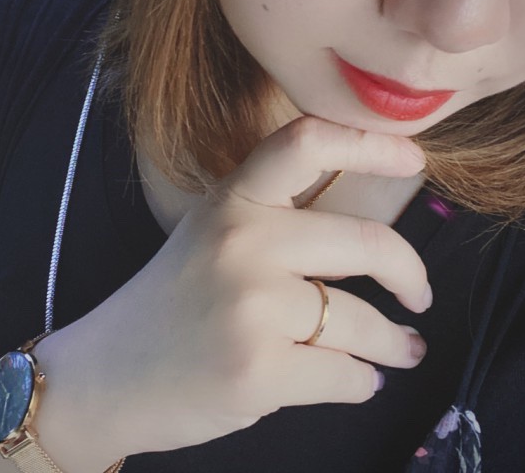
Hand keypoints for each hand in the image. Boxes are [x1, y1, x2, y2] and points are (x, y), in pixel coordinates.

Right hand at [81, 116, 429, 455]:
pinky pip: (347, 375)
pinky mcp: (256, 371)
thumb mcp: (212, 238)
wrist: (105, 375)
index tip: (413, 160)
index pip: (306, 142)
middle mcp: (242, 241)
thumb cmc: (169, 303)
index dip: (370, 143)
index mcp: (232, 200)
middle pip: (367, 241)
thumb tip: (371, 243)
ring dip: (395, 343)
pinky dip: (361, 381)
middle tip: (420, 293)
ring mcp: (249, 306)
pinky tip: (353, 378)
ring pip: (364, 322)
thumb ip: (277, 224)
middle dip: (412, 274)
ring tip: (401, 350)